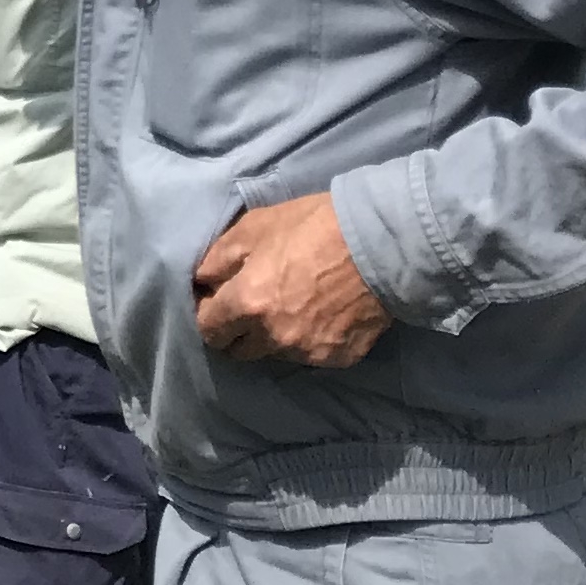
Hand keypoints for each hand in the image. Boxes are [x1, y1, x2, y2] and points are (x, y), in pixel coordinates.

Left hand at [192, 193, 391, 366]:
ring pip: (276, 353)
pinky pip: (311, 354)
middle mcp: (274, 337)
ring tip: (293, 305)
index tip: (218, 302)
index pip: (210, 330)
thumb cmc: (315, 226)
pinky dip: (310, 339)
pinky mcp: (338, 358)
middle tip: (252, 305)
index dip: (210, 315)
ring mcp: (308, 352)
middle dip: (238, 331)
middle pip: (240, 350)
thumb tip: (201, 281)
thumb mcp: (255, 227)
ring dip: (274, 336)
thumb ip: (219, 259)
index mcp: (248, 304)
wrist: (384, 244)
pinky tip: (323, 313)